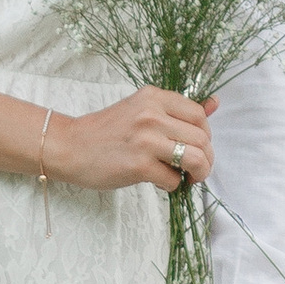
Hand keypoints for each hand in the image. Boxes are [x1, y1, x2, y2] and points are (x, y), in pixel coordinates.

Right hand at [53, 88, 216, 195]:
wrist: (69, 147)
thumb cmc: (105, 131)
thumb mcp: (141, 110)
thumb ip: (176, 110)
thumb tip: (216, 104)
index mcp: (154, 97)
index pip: (199, 115)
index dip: (205, 135)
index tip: (197, 147)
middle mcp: (152, 115)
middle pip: (203, 139)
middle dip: (206, 159)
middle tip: (195, 169)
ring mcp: (146, 140)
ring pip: (196, 159)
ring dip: (198, 174)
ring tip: (187, 178)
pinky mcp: (139, 165)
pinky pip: (174, 179)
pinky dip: (174, 186)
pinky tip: (162, 183)